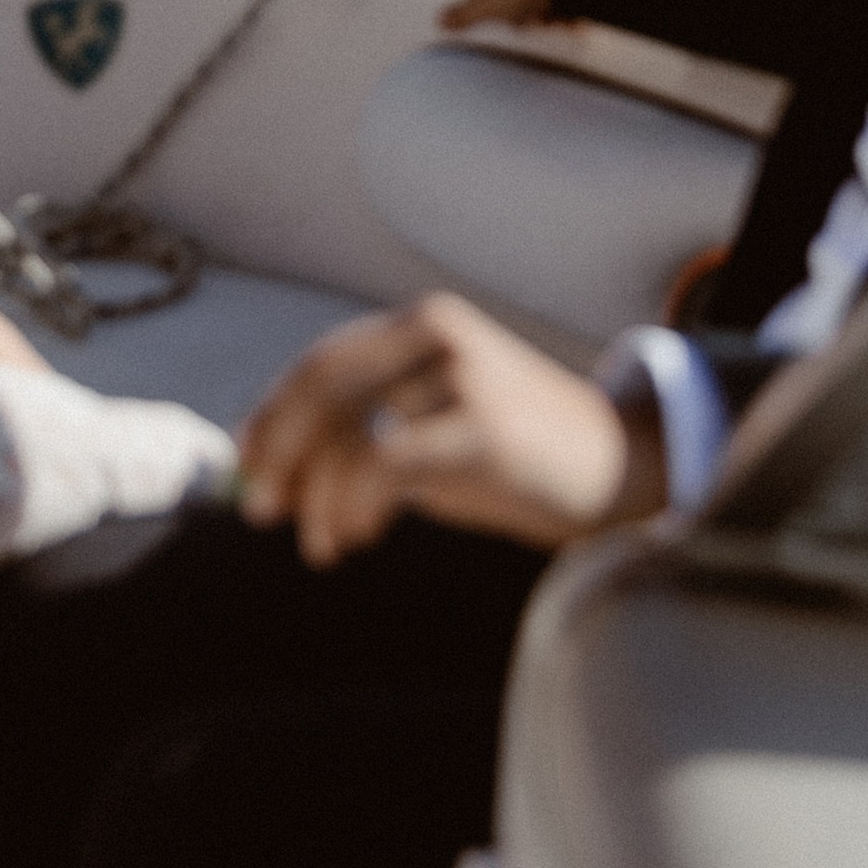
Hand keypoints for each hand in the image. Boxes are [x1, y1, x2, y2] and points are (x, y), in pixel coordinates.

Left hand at [237, 292, 663, 565]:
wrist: (622, 468)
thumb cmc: (521, 453)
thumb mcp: (439, 420)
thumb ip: (370, 422)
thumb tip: (277, 460)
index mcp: (425, 325)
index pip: (324, 361)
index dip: (274, 414)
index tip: (245, 464)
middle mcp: (439, 335)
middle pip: (322, 385)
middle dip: (277, 451)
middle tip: (260, 508)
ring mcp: (462, 378)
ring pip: (348, 433)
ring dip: (317, 498)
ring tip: (320, 542)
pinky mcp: (482, 430)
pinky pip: (384, 466)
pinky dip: (352, 506)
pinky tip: (354, 536)